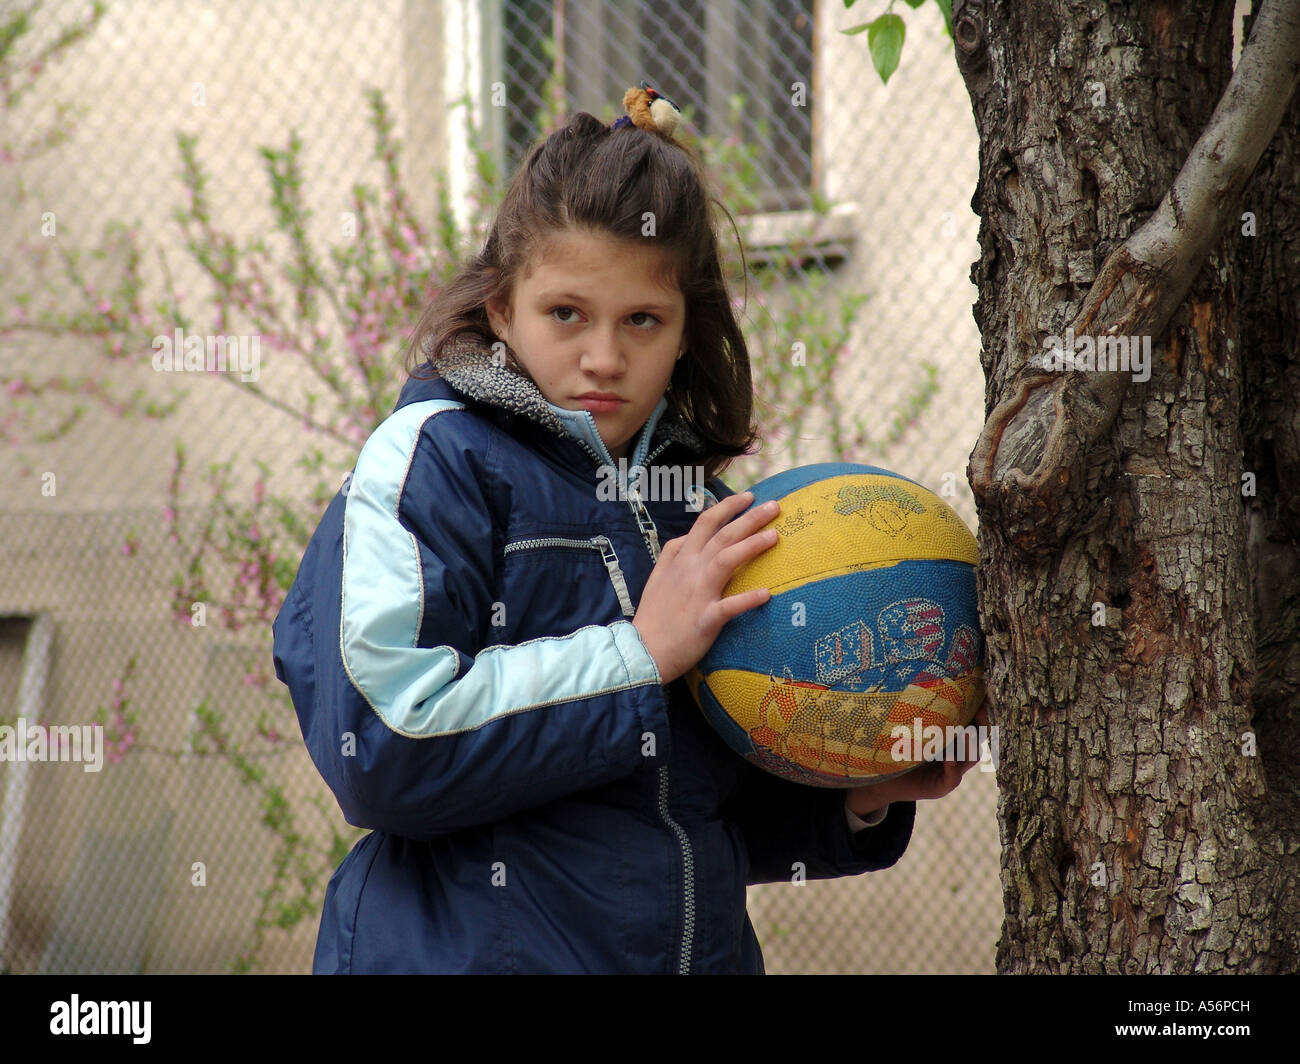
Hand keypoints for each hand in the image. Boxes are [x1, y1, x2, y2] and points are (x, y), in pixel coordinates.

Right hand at [632, 491, 779, 683]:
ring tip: (775, 536)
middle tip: (774, 506)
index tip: (748, 496)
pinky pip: (728, 606)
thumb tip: (688, 536)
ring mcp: (698, 594)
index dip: (727, 507)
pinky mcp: (705, 619)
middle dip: (749, 518)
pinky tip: (766, 593)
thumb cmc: (654, 614)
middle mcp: (690, 571)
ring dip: (751, 546)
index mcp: (680, 559)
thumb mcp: (658, 576)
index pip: (705, 523)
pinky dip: (747, 599)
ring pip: (726, 561)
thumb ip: (672, 553)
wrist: (643, 650)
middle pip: (722, 536)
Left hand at [846, 701, 989, 817]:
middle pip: (978, 739)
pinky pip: (953, 778)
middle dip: (982, 726)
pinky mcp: (940, 787)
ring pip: (970, 757)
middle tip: (980, 711)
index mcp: (952, 738)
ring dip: (970, 744)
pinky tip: (949, 758)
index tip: (981, 698)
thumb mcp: (910, 726)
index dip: (981, 712)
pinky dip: (953, 768)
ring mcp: (950, 772)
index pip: (974, 724)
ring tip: (966, 731)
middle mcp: (956, 754)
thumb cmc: (896, 747)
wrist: (881, 778)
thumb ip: (922, 711)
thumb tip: (929, 679)